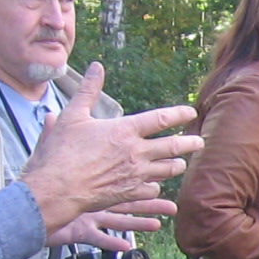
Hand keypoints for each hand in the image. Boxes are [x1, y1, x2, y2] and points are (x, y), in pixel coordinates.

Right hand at [20, 63, 200, 241]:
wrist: (58, 188)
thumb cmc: (62, 151)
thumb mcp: (73, 115)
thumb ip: (88, 90)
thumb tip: (96, 66)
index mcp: (126, 130)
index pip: (162, 118)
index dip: (179, 114)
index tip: (190, 112)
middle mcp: (137, 152)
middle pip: (174, 146)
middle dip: (190, 143)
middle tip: (200, 142)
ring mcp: (136, 174)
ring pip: (168, 169)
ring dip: (177, 165)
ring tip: (180, 163)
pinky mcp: (130, 193)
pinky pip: (153, 189)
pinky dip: (156, 185)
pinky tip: (154, 184)